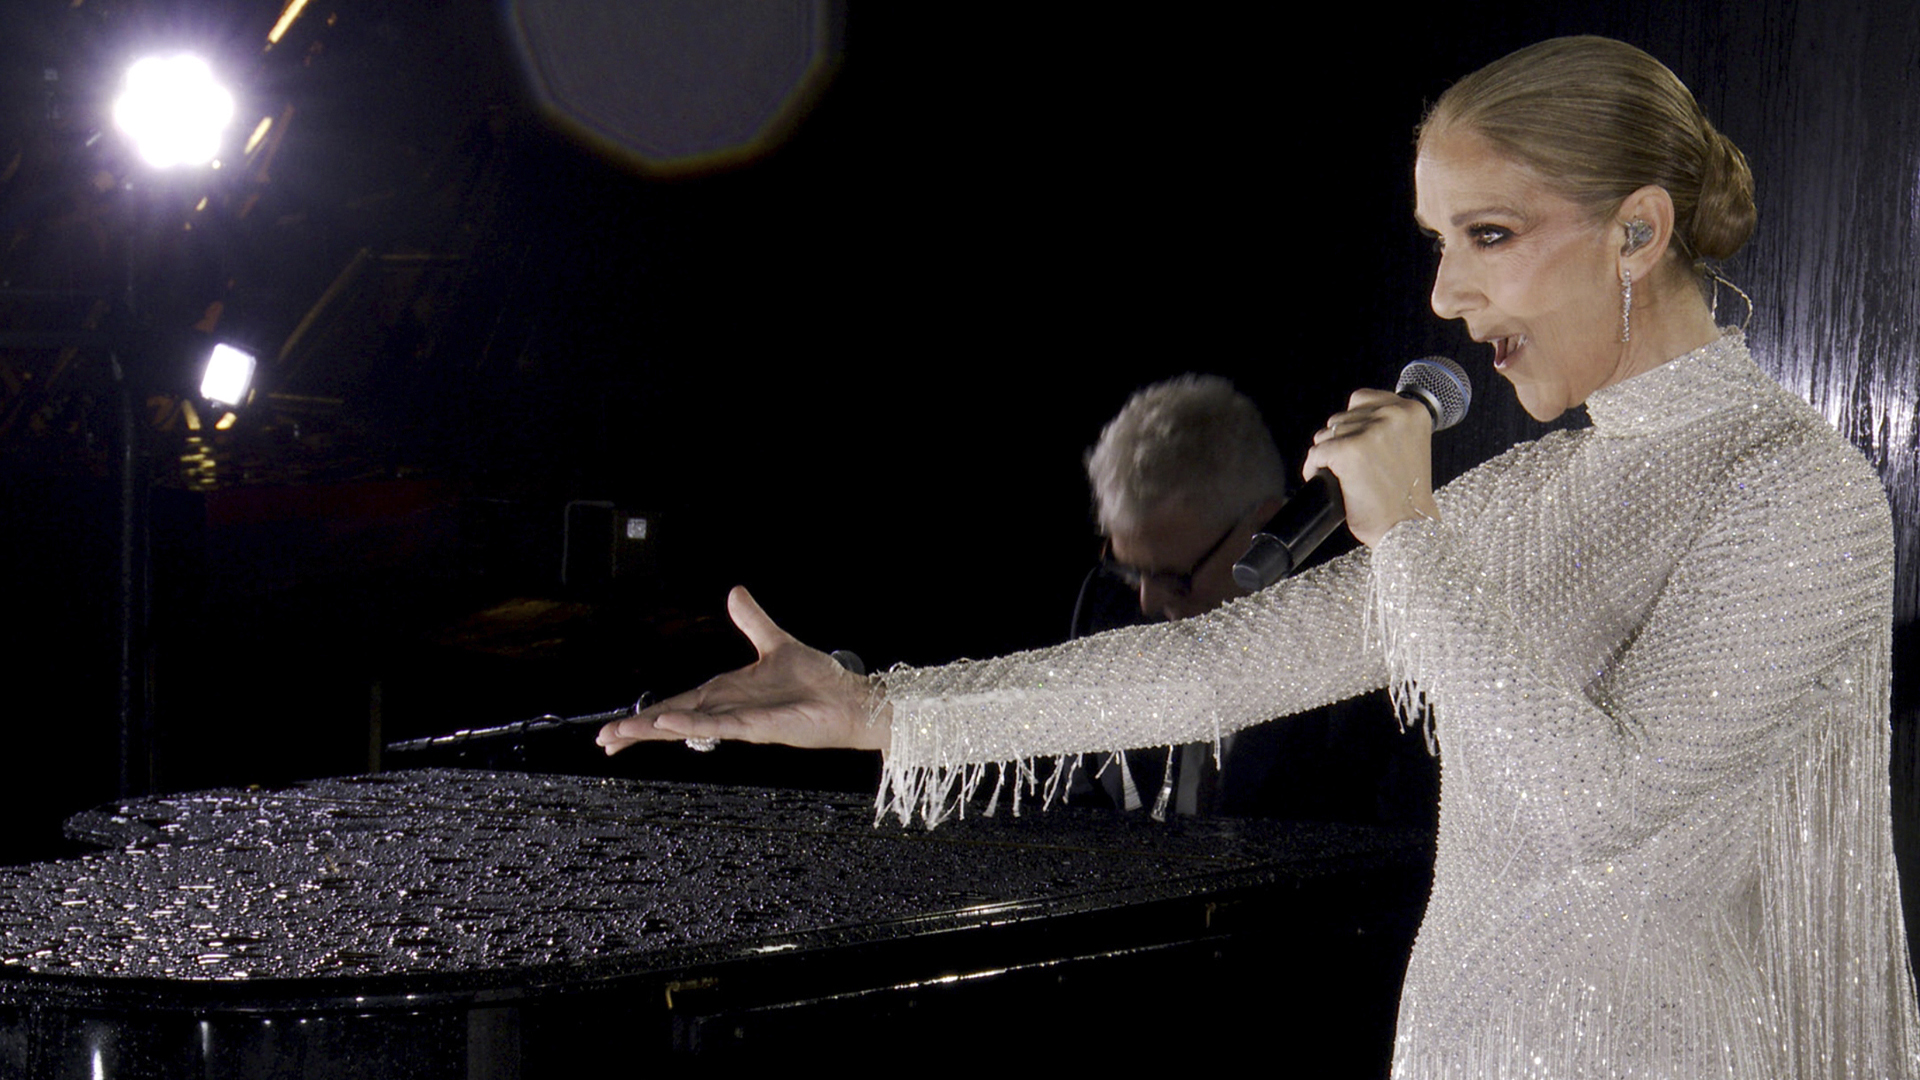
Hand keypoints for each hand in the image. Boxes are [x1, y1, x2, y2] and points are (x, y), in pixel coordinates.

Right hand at [596, 586, 889, 754]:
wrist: (849, 698)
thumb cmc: (818, 680)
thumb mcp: (776, 642)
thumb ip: (752, 620)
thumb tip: (735, 592)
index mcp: (726, 693)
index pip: (677, 704)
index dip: (647, 716)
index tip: (616, 729)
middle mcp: (727, 710)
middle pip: (672, 720)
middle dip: (638, 730)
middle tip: (603, 741)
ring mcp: (740, 721)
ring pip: (687, 726)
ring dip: (653, 730)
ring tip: (619, 736)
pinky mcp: (757, 727)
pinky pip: (718, 725)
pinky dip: (692, 724)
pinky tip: (668, 724)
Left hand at [1300, 389, 1438, 547]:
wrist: (1408, 526)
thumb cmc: (1407, 495)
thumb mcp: (1409, 445)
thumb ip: (1386, 425)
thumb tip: (1349, 418)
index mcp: (1412, 411)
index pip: (1361, 399)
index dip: (1353, 424)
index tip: (1359, 444)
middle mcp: (1393, 415)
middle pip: (1340, 418)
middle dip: (1340, 441)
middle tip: (1355, 468)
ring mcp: (1370, 432)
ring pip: (1325, 435)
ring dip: (1328, 456)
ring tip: (1346, 477)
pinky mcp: (1348, 451)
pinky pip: (1315, 454)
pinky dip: (1314, 470)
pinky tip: (1330, 483)